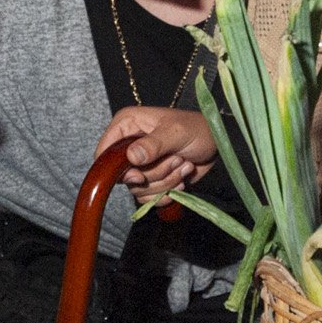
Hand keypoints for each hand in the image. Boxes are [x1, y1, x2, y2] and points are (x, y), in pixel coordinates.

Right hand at [97, 106, 215, 196]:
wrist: (217, 145)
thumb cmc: (198, 129)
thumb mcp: (176, 132)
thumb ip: (153, 145)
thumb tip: (132, 157)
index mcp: (127, 125)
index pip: (104, 152)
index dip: (116, 168)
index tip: (138, 174)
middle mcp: (129, 144)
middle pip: (123, 176)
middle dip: (154, 174)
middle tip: (175, 160)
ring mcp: (139, 164)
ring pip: (138, 189)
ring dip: (165, 182)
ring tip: (183, 165)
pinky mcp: (151, 179)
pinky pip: (148, 197)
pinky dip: (167, 192)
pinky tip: (182, 177)